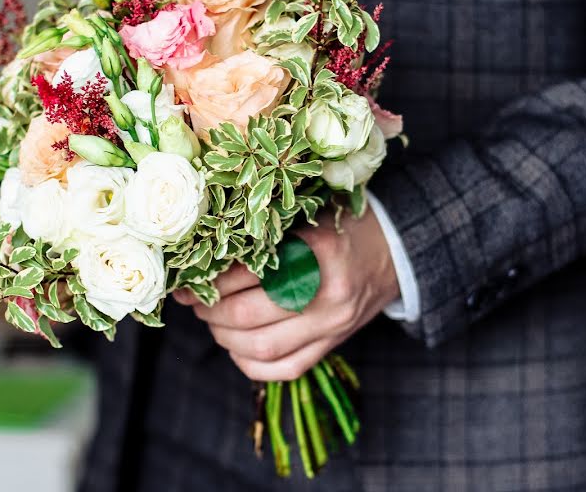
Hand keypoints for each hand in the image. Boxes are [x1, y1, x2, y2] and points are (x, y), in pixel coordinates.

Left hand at [174, 206, 399, 380]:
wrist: (395, 251)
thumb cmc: (343, 226)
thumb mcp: (308, 217)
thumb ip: (268, 234)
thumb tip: (206, 253)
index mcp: (319, 250)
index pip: (249, 273)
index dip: (211, 280)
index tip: (190, 276)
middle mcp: (328, 293)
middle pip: (248, 315)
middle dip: (209, 310)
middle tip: (194, 300)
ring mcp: (332, 325)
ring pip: (261, 348)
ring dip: (224, 337)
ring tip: (211, 319)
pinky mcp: (333, 345)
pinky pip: (284, 369)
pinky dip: (251, 363)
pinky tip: (237, 345)